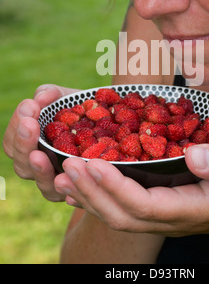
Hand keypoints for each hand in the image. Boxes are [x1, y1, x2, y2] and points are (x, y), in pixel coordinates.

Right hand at [3, 84, 77, 201]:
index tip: (29, 106)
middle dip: (23, 143)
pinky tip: (69, 176)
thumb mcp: (66, 99)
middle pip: (22, 164)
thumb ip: (50, 94)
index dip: (16, 126)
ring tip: (39, 154)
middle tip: (30, 124)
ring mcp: (61, 183)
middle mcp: (43, 168)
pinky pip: (72, 195)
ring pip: (43, 183)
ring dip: (39, 168)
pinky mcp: (82, 192)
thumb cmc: (82, 112)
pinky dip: (69, 188)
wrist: (113, 124)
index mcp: (33, 147)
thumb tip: (39, 98)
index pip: (13, 142)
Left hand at [54, 143, 208, 240]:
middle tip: (67, 165)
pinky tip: (77, 184)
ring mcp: (158, 217)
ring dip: (87, 196)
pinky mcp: (153, 208)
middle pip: (120, 214)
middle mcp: (166, 219)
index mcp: (186, 209)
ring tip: (61, 174)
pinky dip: (95, 197)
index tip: (94, 163)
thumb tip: (193, 155)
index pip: (143, 204)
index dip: (116, 186)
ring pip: (115, 215)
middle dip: (91, 191)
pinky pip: (118, 207)